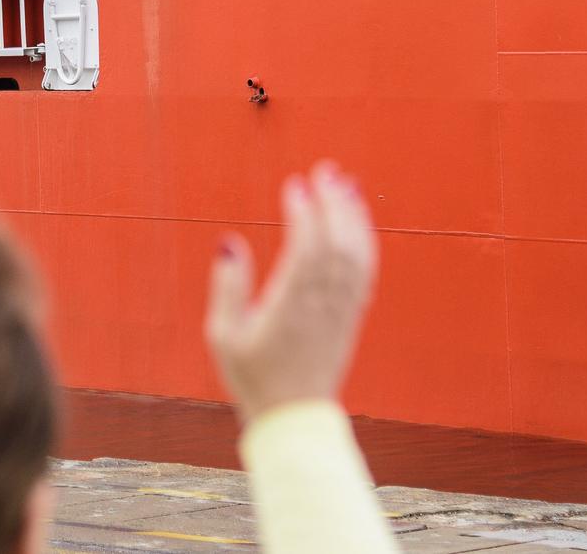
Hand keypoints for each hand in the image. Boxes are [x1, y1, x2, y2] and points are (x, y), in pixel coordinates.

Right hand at [206, 161, 377, 422]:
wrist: (293, 417)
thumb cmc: (252, 376)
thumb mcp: (222, 336)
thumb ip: (227, 287)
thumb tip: (230, 242)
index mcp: (289, 308)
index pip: (305, 249)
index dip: (303, 213)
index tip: (294, 184)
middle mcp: (320, 306)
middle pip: (335, 244)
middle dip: (332, 203)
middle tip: (325, 170)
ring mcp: (340, 311)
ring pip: (354, 255)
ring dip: (352, 216)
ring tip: (344, 184)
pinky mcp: (350, 317)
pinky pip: (364, 272)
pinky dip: (364, 241)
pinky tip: (356, 219)